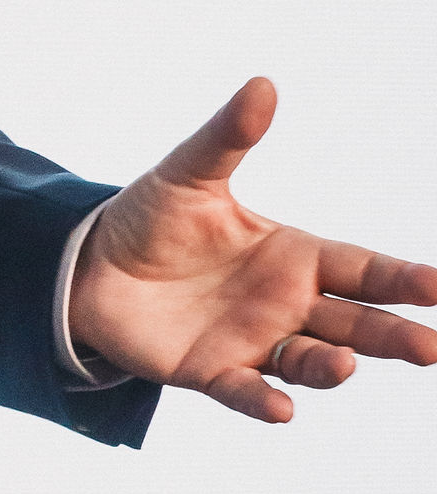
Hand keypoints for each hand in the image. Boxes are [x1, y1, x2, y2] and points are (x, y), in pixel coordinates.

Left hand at [67, 76, 436, 422]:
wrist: (90, 265)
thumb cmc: (152, 217)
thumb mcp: (189, 173)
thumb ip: (229, 136)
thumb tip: (263, 84)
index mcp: (294, 255)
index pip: (361, 268)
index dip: (400, 278)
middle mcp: (286, 304)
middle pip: (353, 324)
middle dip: (392, 335)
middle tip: (430, 348)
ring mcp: (254, 342)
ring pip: (308, 361)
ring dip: (329, 367)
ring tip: (346, 366)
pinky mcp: (211, 371)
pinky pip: (245, 390)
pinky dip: (263, 400)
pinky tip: (281, 409)